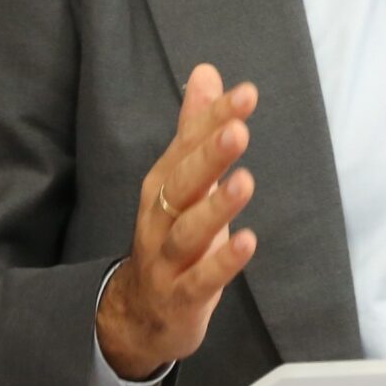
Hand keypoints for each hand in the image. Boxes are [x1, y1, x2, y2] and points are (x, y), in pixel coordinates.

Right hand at [96, 64, 260, 378]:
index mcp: (163, 185)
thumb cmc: (170, 237)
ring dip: (215, 207)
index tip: (245, 94)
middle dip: (208, 156)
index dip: (213, 119)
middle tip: (238, 130)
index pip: (187, 145)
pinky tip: (247, 242)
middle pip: (181, 183)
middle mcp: (160, 217)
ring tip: (244, 183)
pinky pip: (200, 279)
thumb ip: (195, 129)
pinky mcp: (181, 296)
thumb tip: (206, 72)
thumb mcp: (182, 180)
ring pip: (188, 230)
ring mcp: (167, 259)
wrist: (137, 314)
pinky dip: (222, 262)